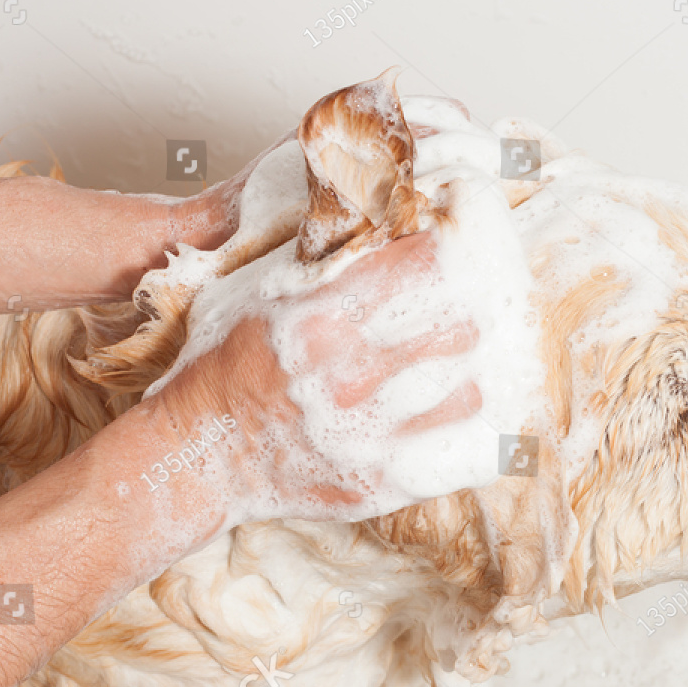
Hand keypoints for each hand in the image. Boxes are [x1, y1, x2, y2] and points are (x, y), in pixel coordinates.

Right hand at [149, 231, 484, 523]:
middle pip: (464, 323)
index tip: (470, 229)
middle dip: (479, 301)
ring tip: (470, 353)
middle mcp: (349, 376)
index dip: (467, 237)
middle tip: (483, 292)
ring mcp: (369, 436)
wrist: (202, 452)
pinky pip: (469, 454)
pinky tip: (479, 407)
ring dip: (480, 366)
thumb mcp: (262, 284)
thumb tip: (396, 204)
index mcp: (321, 315)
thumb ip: (327, 249)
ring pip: (475, 389)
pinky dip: (485, 428)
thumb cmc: (232, 360)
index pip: (434, 262)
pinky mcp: (384, 482)